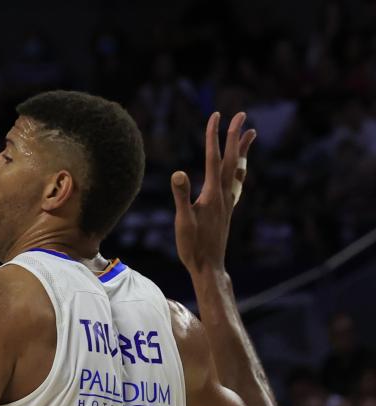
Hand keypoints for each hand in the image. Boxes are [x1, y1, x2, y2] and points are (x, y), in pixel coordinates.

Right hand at [171, 112, 256, 274]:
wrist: (209, 267)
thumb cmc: (193, 246)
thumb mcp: (183, 221)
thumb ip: (181, 196)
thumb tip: (178, 172)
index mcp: (212, 193)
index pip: (212, 157)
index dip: (214, 135)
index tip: (216, 115)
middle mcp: (223, 194)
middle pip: (231, 158)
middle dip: (234, 135)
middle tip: (240, 114)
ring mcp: (227, 202)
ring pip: (237, 169)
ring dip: (242, 149)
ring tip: (251, 133)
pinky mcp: (226, 210)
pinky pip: (236, 182)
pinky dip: (239, 169)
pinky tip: (239, 169)